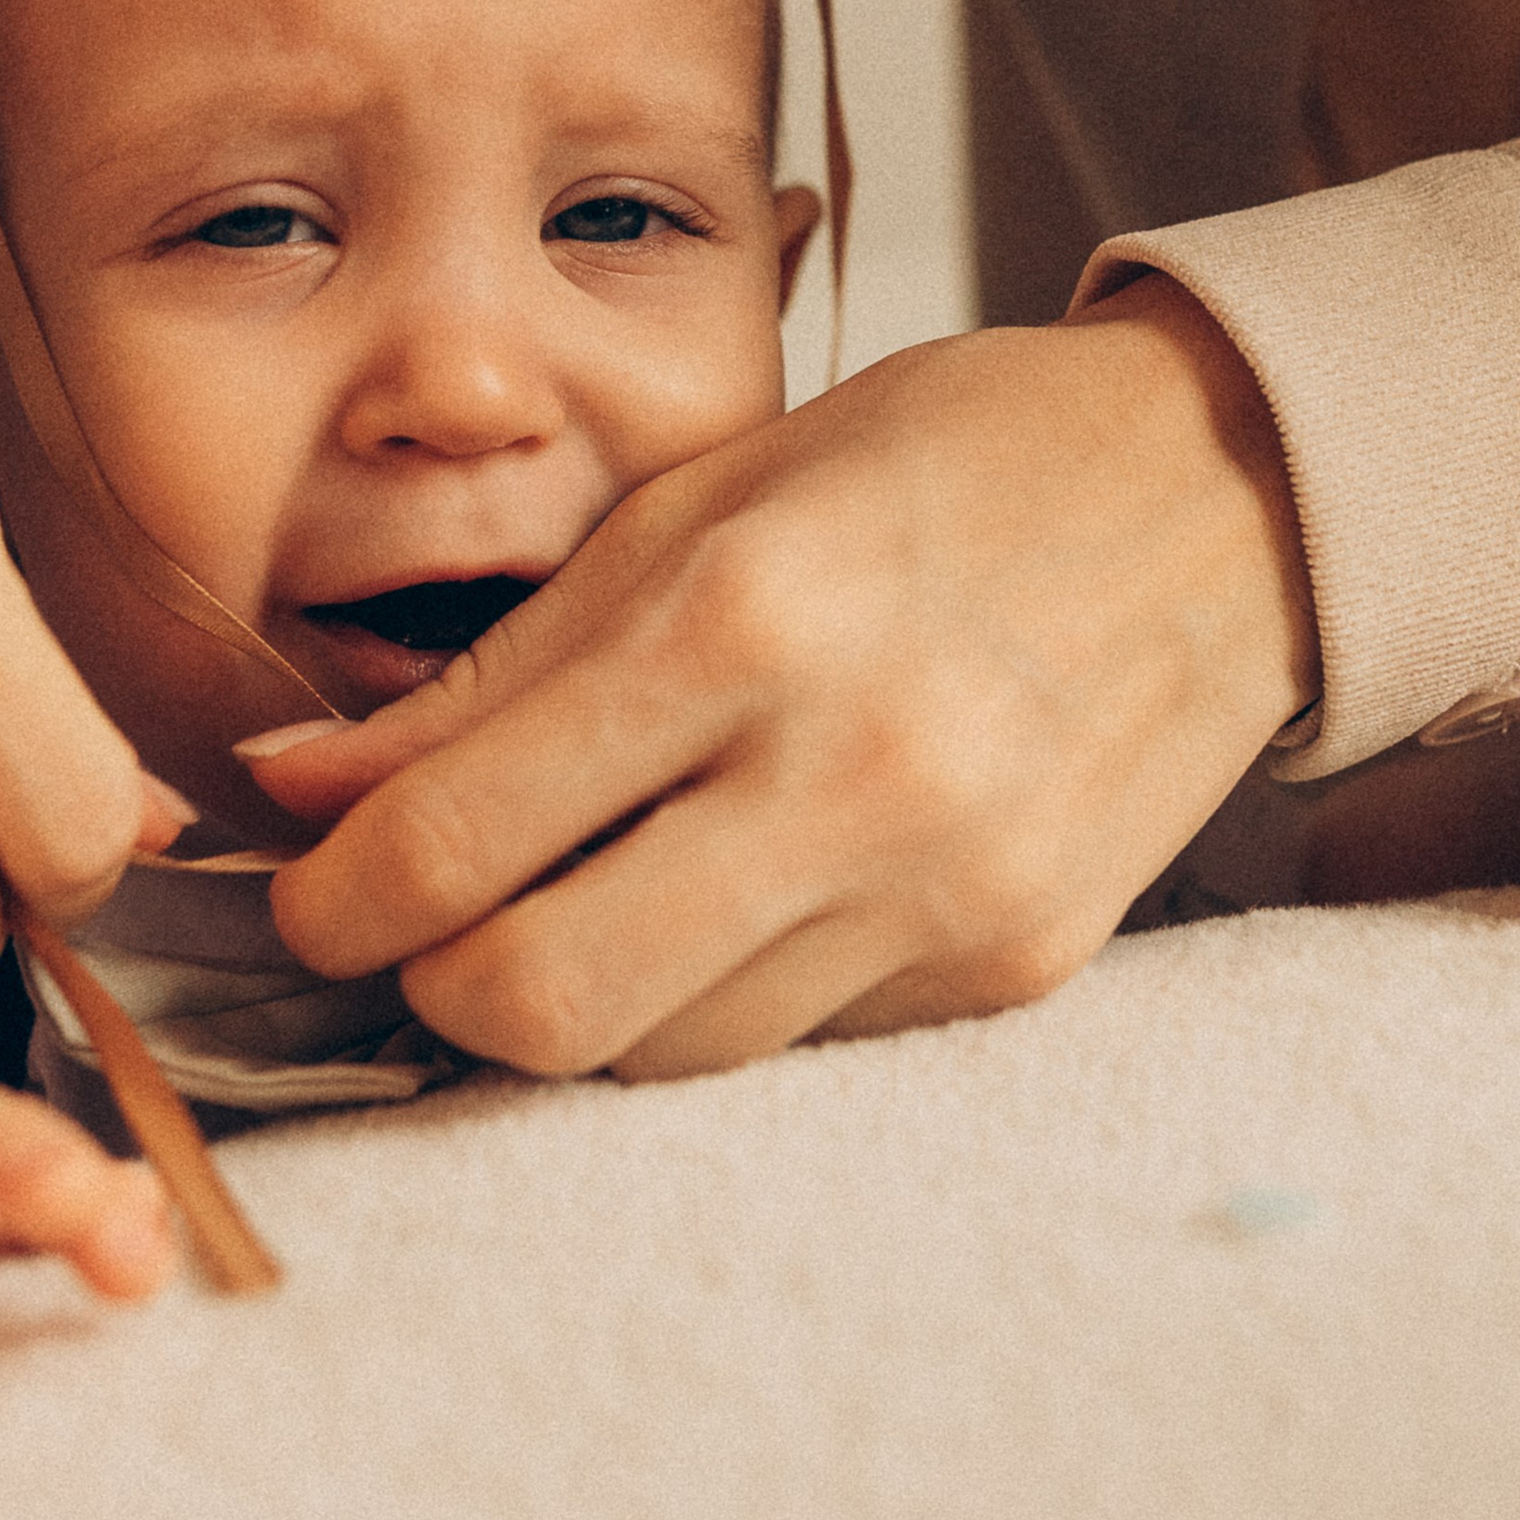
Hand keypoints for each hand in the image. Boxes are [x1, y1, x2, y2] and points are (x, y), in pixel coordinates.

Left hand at [251, 284, 1319, 1078]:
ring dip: (580, 1001)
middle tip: (425, 925)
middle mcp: (848, 773)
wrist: (1226, 492)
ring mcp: (946, 891)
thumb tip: (293, 789)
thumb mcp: (697, 498)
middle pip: (538, 1006)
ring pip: (659, 1057)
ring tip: (587, 893)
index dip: (332, 901)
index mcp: (741, 618)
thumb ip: (494, 672)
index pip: (454, 844)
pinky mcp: (1014, 967)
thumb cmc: (941, 462)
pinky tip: (742, 888)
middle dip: (433, 988)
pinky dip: (724, 988)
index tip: (311, 891)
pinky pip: (795, 1042)